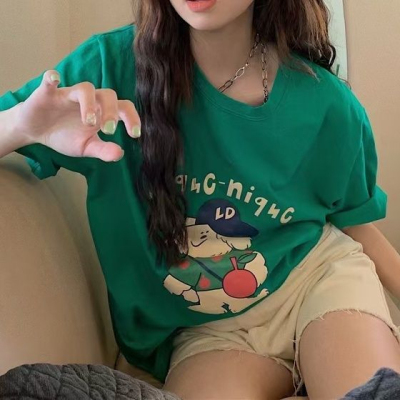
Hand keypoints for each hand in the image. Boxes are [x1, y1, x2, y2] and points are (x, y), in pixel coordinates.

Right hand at [16, 70, 140, 161]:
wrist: (36, 132)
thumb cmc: (65, 136)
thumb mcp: (86, 147)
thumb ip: (103, 151)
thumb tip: (120, 154)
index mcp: (102, 112)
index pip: (123, 107)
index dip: (132, 118)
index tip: (135, 134)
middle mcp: (89, 100)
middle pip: (108, 94)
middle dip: (112, 112)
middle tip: (108, 131)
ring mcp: (69, 95)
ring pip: (85, 88)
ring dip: (89, 104)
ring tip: (89, 122)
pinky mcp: (47, 93)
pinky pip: (50, 80)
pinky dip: (52, 77)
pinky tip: (54, 78)